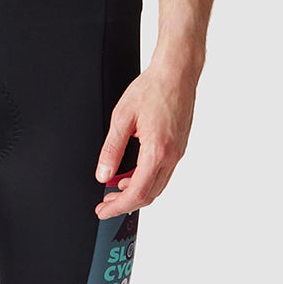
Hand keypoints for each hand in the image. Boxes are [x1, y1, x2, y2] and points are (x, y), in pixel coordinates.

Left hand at [93, 59, 197, 218]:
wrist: (177, 73)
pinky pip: (163, 173)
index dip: (118, 206)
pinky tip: (131, 172)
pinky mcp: (179, 147)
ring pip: (158, 186)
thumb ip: (111, 149)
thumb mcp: (122, 117)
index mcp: (157, 150)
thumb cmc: (152, 88)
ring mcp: (178, 152)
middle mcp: (172, 155)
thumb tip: (103, 174)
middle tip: (105, 203)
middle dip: (126, 203)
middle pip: (149, 194)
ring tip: (114, 187)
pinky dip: (146, 179)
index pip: (137, 192)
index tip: (103, 211)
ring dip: (136, 192)